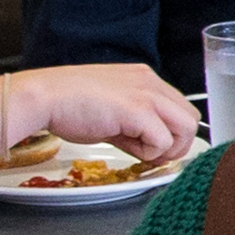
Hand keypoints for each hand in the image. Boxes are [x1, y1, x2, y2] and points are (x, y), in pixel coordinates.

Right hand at [0, 64, 201, 161]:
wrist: (44, 97)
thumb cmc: (68, 103)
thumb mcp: (111, 111)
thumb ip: (134, 125)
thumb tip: (150, 147)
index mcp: (145, 79)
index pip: (179, 107)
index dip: (171, 131)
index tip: (154, 146)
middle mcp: (150, 83)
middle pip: (191, 117)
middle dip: (178, 142)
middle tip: (154, 155)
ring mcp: (146, 96)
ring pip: (187, 127)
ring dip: (169, 148)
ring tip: (144, 153)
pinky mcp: (137, 111)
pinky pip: (163, 140)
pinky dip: (152, 152)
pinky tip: (130, 149)